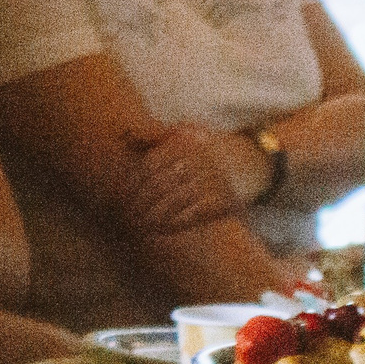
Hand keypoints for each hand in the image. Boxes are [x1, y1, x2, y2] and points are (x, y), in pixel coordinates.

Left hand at [118, 122, 247, 234]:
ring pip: (177, 199)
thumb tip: (127, 133)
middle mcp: (203, 156)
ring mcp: (217, 177)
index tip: (119, 198)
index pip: (150, 164)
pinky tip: (164, 230)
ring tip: (141, 226)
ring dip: (157, 215)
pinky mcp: (228, 198)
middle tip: (127, 218)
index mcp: (187, 140)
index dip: (132, 183)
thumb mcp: (182, 136)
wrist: (245, 164)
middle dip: (141, 203)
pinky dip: (179, 222)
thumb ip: (153, 135)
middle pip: (162, 183)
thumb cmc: (201, 152)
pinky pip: (197, 212)